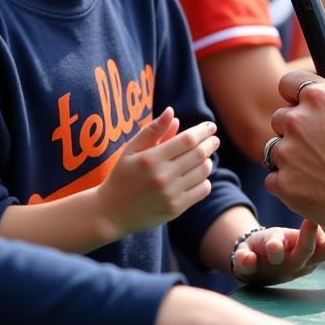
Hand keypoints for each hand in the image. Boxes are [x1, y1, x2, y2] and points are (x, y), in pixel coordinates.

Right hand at [96, 107, 217, 239]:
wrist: (111, 213)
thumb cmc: (122, 175)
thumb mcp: (131, 149)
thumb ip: (153, 130)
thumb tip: (172, 112)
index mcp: (150, 159)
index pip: (187, 140)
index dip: (202, 131)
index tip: (210, 126)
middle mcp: (162, 177)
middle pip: (198, 154)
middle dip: (210, 144)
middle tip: (214, 140)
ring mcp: (170, 194)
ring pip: (203, 172)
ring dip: (207, 161)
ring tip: (205, 156)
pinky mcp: (175, 209)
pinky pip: (202, 190)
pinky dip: (205, 180)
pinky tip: (199, 175)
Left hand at [231, 219, 324, 285]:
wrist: (256, 267)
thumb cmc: (291, 250)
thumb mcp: (313, 248)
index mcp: (311, 257)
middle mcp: (293, 264)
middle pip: (304, 253)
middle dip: (308, 239)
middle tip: (311, 220)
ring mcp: (271, 266)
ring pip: (276, 260)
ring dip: (276, 252)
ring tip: (275, 246)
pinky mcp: (248, 267)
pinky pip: (246, 265)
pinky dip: (245, 261)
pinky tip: (245, 257)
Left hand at [265, 65, 324, 233]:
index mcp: (319, 96)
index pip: (287, 82)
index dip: (295, 93)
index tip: (304, 105)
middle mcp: (297, 120)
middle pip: (279, 117)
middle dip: (294, 128)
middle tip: (317, 142)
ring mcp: (287, 152)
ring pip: (274, 148)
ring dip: (289, 155)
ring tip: (315, 166)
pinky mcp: (283, 182)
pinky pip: (273, 179)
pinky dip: (287, 183)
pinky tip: (310, 185)